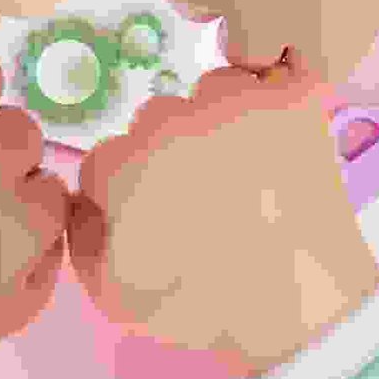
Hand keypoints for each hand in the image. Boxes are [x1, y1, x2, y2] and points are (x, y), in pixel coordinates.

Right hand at [69, 58, 378, 375]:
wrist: (298, 308)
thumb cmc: (200, 309)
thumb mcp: (110, 294)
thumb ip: (80, 234)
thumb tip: (83, 195)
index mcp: (120, 163)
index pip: (108, 158)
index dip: (129, 190)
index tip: (160, 216)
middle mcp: (170, 119)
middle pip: (158, 119)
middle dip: (174, 152)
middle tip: (208, 198)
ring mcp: (234, 103)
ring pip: (215, 90)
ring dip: (223, 118)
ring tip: (251, 167)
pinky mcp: (292, 100)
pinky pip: (280, 69)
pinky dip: (280, 87)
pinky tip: (283, 118)